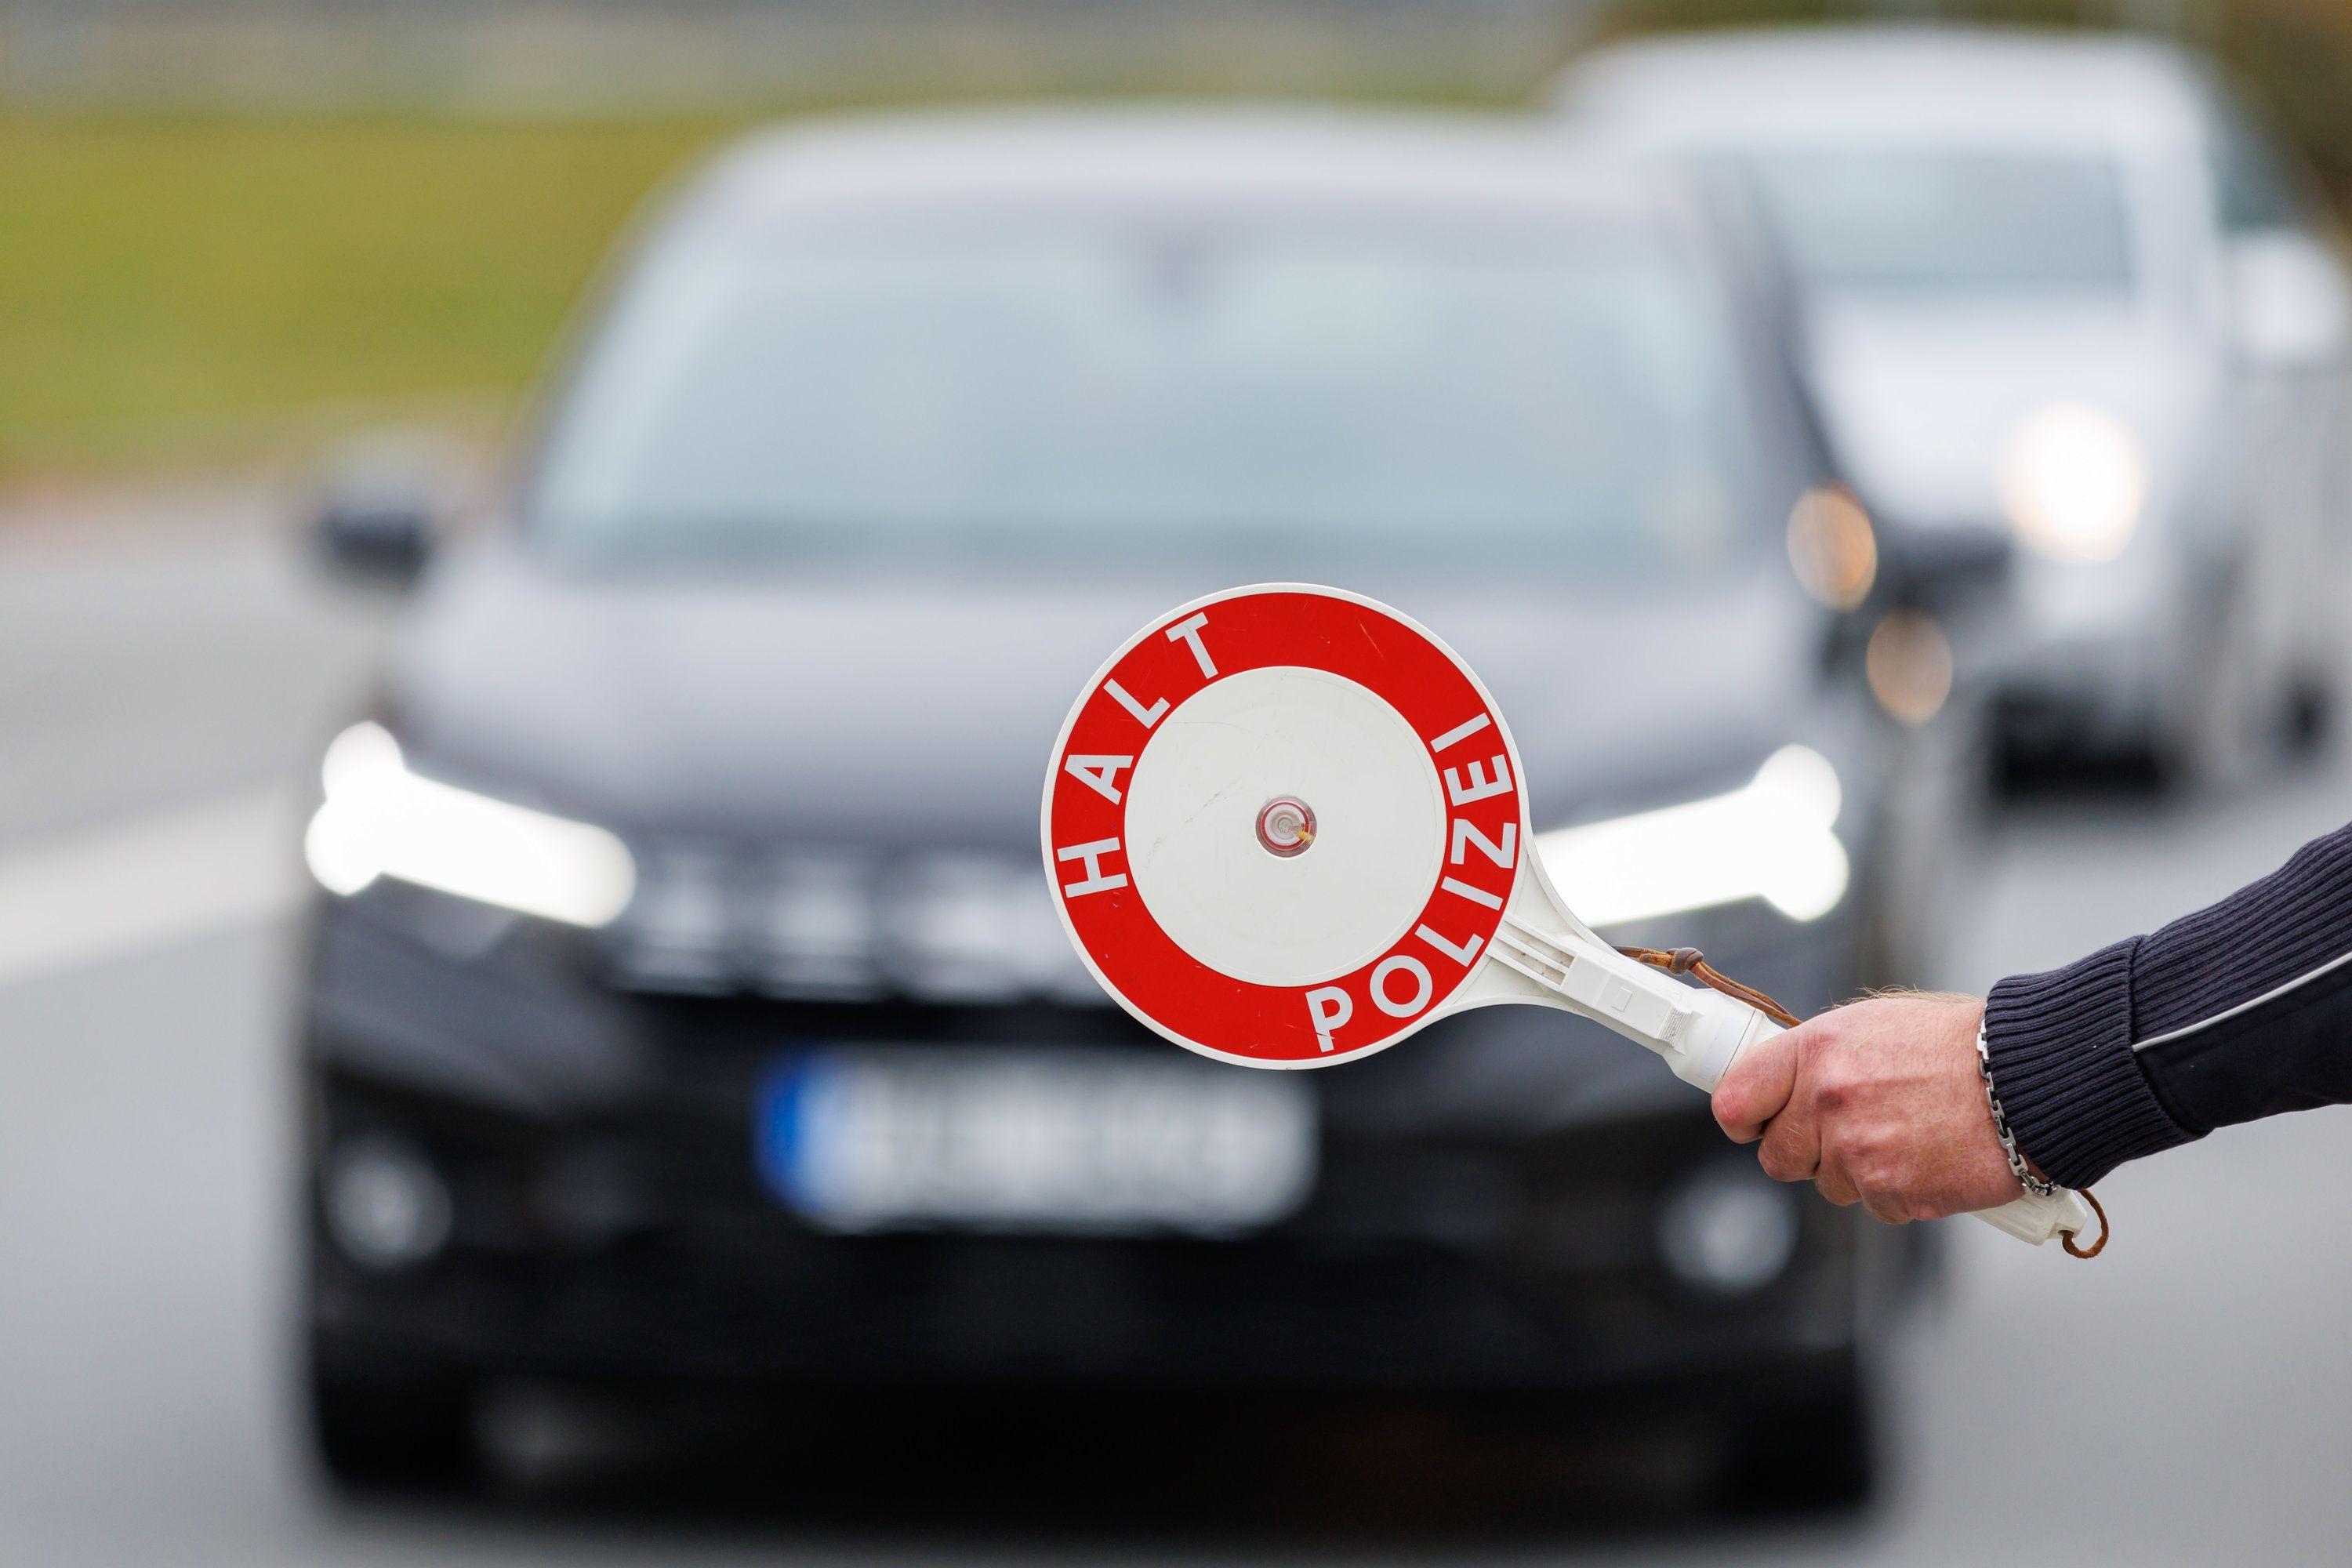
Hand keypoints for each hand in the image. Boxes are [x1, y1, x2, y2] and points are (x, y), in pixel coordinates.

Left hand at [1710, 993, 2024, 1222]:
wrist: (2029, 1079)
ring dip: (1859, 1171)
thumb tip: (1786, 1086)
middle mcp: (1827, 1102)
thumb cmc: (1959, 1045)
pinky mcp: (1895, 1193)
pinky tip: (1931, 1156)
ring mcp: (1859, 1153)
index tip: (1754, 1122)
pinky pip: (1878, 1206)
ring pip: (1831, 1185)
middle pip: (1777, 1157)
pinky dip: (1901, 1191)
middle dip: (1805, 1151)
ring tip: (1908, 1133)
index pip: (1735, 1100)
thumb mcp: (1874, 1025)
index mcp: (1815, 1051)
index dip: (1743, 1117)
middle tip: (1846, 1131)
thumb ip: (1821, 1058)